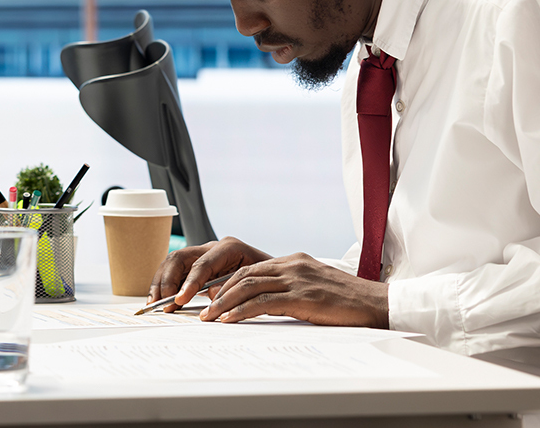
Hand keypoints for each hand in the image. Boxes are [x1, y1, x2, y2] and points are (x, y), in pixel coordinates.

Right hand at [149, 235, 271, 310]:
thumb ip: (234, 287)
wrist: (279, 277)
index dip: (189, 282)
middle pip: (180, 258)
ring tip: (154, 302)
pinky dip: (164, 284)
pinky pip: (175, 271)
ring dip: (161, 282)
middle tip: (162, 302)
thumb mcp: (258, 284)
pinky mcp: (197, 266)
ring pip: (173, 262)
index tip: (180, 299)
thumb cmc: (271, 280)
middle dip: (167, 280)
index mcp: (230, 247)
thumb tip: (210, 295)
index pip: (201, 263)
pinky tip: (158, 298)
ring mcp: (203, 255)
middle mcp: (213, 248)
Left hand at [199, 253, 388, 326]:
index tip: (210, 297)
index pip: (250, 269)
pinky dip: (242, 311)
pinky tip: (229, 320)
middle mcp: (291, 265)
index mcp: (293, 261)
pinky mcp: (303, 297)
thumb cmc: (348, 300)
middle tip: (202, 309)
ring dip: (224, 303)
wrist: (378, 303)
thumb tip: (265, 302)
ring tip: (209, 318)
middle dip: (218, 293)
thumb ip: (291, 288)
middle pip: (243, 275)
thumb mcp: (315, 286)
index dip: (227, 283)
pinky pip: (263, 303)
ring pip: (248, 287)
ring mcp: (297, 280)